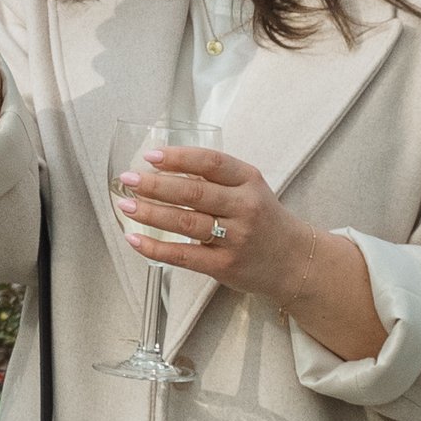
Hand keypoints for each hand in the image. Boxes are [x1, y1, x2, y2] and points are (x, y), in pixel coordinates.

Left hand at [112, 144, 314, 307]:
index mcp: (249, 180)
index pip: (211, 162)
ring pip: (186, 221)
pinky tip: (136, 240)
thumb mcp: (249, 190)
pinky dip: (156, 248)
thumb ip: (216, 180)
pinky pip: (184, 255)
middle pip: (194, 192)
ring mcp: (235, 237)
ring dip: (151, 213)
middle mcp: (244, 207)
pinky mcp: (225, 265)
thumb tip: (164, 169)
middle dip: (155, 185)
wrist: (293, 261)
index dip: (179, 157)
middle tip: (129, 180)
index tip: (150, 156)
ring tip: (126, 206)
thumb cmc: (263, 220)